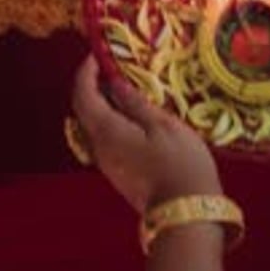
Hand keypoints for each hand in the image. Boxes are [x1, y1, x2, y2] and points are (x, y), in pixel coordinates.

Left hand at [72, 56, 221, 213]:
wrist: (186, 216)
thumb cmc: (180, 164)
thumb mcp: (163, 125)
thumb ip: (135, 102)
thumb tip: (115, 83)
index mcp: (106, 131)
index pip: (83, 95)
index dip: (86, 72)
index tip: (97, 54)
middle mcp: (99, 147)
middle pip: (83, 110)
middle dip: (90, 84)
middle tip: (108, 66)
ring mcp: (107, 163)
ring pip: (93, 125)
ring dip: (100, 102)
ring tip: (121, 85)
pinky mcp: (119, 173)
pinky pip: (104, 138)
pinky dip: (110, 118)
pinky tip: (130, 113)